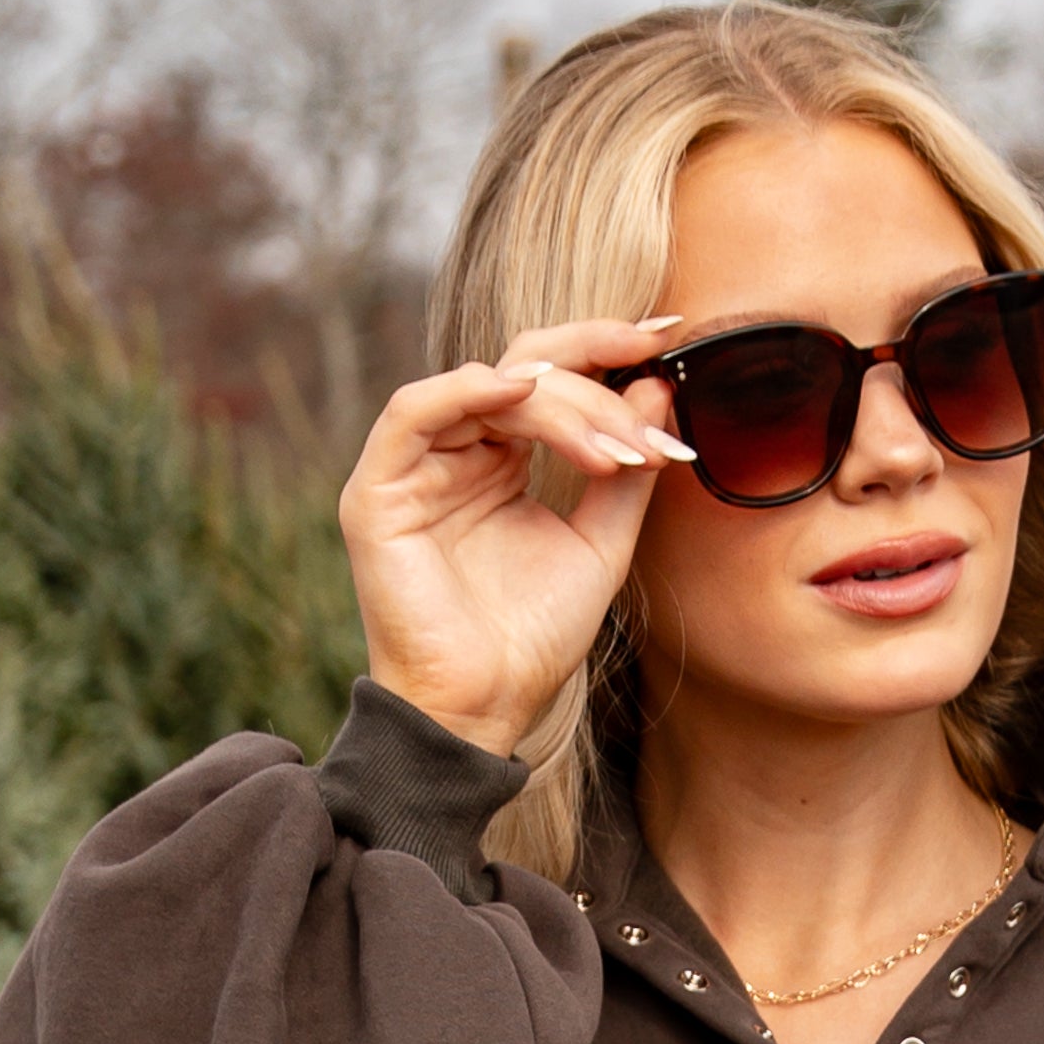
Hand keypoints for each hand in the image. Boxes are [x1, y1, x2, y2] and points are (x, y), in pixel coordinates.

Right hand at [337, 322, 699, 755]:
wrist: (483, 707)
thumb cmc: (533, 637)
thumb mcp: (600, 545)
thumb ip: (626, 470)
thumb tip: (657, 386)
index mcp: (500, 457)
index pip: (550, 377)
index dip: (603, 349)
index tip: (666, 337)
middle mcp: (457, 451)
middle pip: (524, 368)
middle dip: (595, 378)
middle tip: (650, 411)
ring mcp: (415, 468)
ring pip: (487, 388)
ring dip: (559, 406)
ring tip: (614, 453)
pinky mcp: (377, 492)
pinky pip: (413, 412)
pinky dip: (467, 391)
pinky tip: (523, 396)